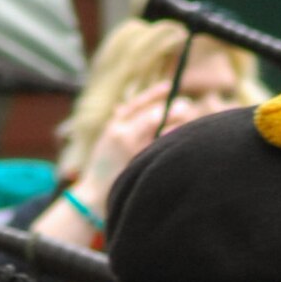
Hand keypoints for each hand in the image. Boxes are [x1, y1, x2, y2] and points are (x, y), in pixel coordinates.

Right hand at [81, 83, 199, 200]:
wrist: (93, 195)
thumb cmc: (102, 169)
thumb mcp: (106, 141)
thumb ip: (116, 124)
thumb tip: (121, 108)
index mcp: (114, 126)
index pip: (136, 104)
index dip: (153, 94)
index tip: (169, 86)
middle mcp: (122, 133)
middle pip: (152, 115)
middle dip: (171, 109)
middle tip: (186, 105)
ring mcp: (131, 148)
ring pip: (158, 129)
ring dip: (175, 123)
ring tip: (187, 119)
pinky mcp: (138, 163)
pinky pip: (158, 147)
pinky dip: (169, 140)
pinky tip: (178, 138)